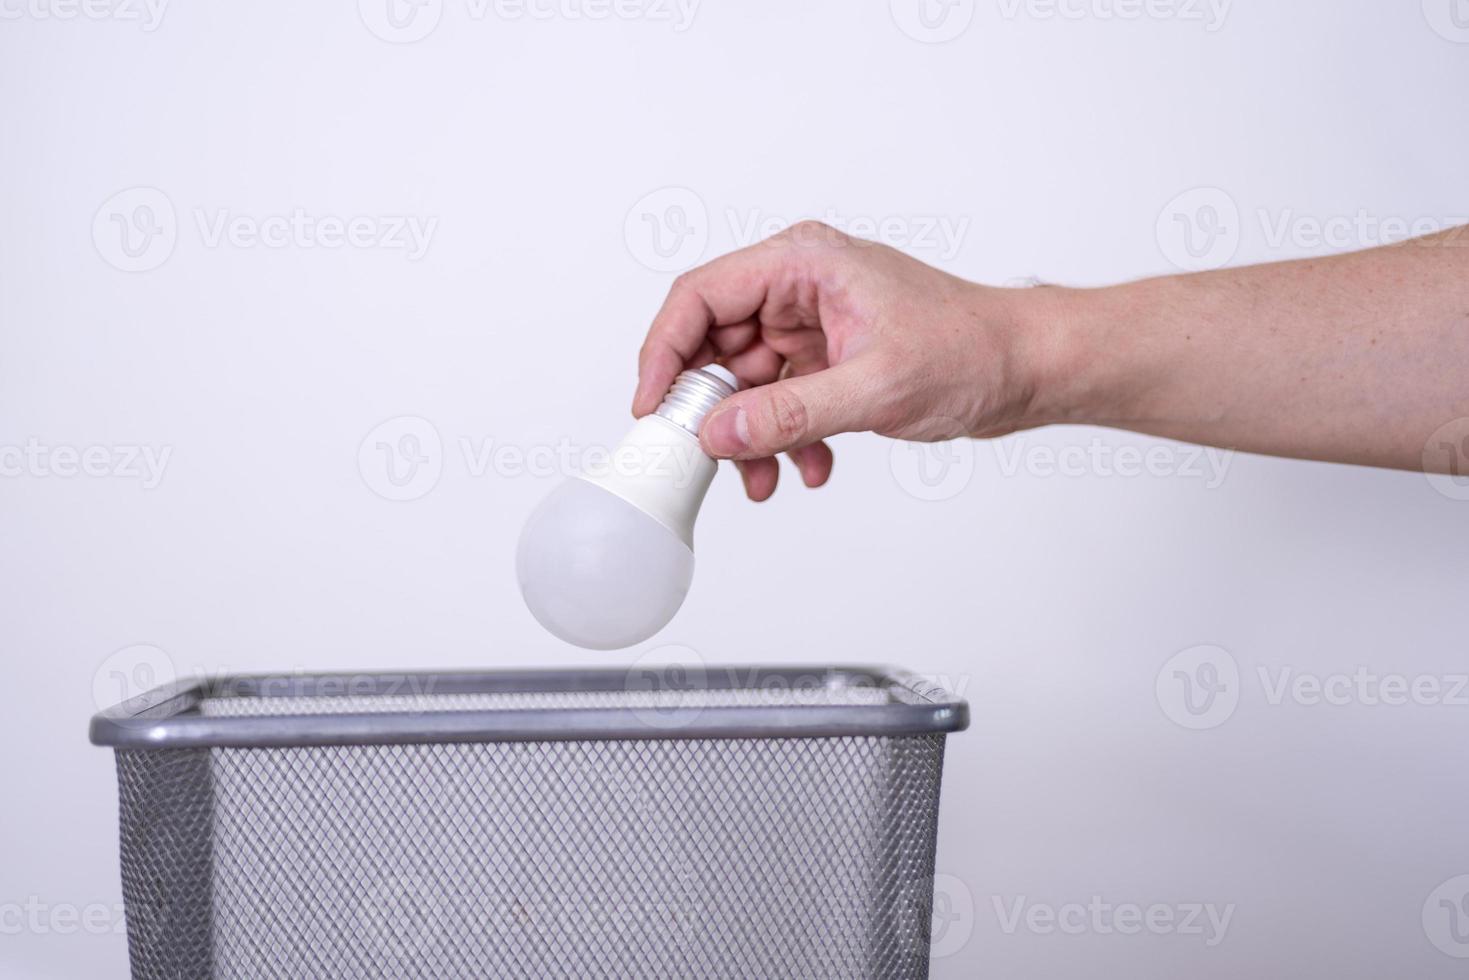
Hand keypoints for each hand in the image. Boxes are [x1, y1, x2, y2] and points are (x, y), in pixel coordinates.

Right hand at [633, 222, 1063, 499]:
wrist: (1027, 370)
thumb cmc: (972, 351)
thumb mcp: (874, 388)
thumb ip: (790, 414)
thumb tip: (720, 434)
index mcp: (804, 263)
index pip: (701, 296)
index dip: (664, 352)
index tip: (652, 407)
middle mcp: (800, 287)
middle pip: (715, 344)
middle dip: (712, 409)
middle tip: (707, 457)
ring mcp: (812, 324)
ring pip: (745, 381)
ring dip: (751, 434)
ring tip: (766, 478)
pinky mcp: (827, 357)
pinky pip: (779, 399)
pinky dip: (785, 436)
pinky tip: (811, 466)